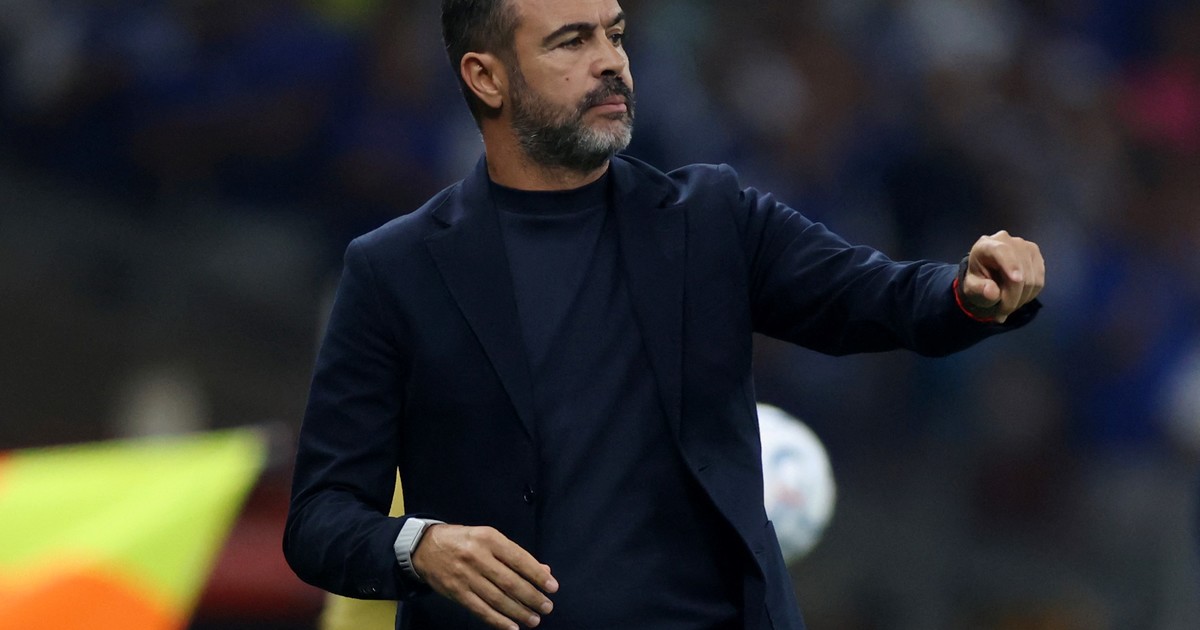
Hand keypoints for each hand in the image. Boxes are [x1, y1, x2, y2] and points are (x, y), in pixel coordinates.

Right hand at [412, 524, 557, 629]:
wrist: (424, 547)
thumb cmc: (464, 541)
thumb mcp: (489, 538)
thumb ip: (515, 554)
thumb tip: (543, 570)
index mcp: (489, 539)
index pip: (519, 559)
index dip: (537, 575)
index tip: (552, 587)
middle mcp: (478, 557)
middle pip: (510, 581)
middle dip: (531, 597)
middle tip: (546, 607)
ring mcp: (465, 576)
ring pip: (497, 598)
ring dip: (518, 611)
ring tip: (534, 619)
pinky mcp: (456, 592)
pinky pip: (480, 609)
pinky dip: (497, 620)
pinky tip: (512, 627)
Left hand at [961, 230, 1044, 323]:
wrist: (987, 276)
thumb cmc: (978, 280)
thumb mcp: (971, 287)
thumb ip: (978, 289)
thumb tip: (992, 293)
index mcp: (986, 245)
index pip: (1002, 251)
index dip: (1011, 264)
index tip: (1017, 280)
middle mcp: (1008, 241)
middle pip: (1020, 272)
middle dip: (1012, 297)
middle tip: (1001, 313)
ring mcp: (1025, 246)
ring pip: (1032, 280)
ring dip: (1021, 299)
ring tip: (1008, 305)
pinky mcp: (1036, 256)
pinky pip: (1040, 281)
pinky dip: (1030, 294)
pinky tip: (1019, 297)